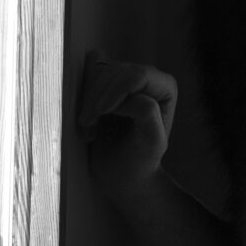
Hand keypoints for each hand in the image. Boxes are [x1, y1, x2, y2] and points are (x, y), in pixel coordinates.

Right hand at [76, 48, 177, 199]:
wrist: (121, 174)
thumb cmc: (139, 160)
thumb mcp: (150, 143)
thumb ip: (148, 115)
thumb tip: (133, 96)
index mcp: (165, 87)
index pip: (138, 75)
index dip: (116, 90)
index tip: (99, 113)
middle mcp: (147, 77)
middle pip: (115, 71)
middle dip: (97, 97)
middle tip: (87, 126)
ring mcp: (124, 78)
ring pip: (97, 73)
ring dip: (86, 101)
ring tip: (88, 129)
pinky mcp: (104, 84)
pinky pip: (85, 79)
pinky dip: (80, 100)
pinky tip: (85, 122)